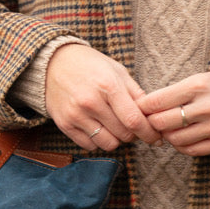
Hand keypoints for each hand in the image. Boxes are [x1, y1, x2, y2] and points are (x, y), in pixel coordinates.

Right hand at [44, 44, 161, 151]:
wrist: (53, 63)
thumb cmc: (90, 66)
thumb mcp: (117, 71)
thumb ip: (136, 94)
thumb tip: (154, 117)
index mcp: (108, 85)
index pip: (134, 120)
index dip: (149, 133)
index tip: (156, 139)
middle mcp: (90, 102)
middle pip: (124, 135)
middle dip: (134, 134)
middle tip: (132, 126)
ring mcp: (76, 115)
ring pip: (108, 144)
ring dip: (116, 139)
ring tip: (114, 126)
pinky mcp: (64, 124)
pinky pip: (90, 145)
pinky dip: (98, 141)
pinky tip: (98, 127)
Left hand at [137, 71, 209, 156]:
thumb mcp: (197, 81)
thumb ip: (172, 93)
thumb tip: (142, 109)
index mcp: (198, 86)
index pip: (157, 101)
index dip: (142, 108)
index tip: (139, 109)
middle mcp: (207, 106)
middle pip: (162, 122)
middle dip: (152, 124)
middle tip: (150, 122)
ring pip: (175, 139)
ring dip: (166, 136)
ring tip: (168, 130)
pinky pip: (191, 150)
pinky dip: (180, 147)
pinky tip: (180, 139)